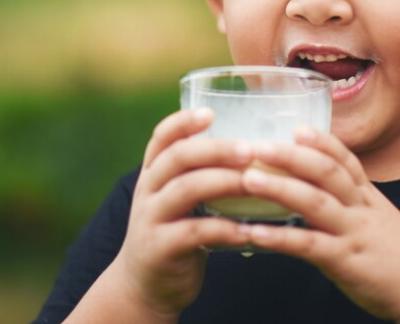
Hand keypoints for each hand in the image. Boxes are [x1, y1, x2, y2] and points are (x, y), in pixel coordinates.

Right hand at [109, 108, 253, 322]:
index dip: (184, 121)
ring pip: (185, 190)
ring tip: (254, 182)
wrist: (144, 287)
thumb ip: (200, 174)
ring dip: (224, 182)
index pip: (162, 137)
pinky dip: (224, 229)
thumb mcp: (178, 198)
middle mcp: (148, 190)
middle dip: (216, 149)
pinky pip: (194, 233)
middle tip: (250, 149)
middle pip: (177, 157)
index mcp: (154, 172)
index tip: (211, 112)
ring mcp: (150, 219)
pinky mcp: (160, 249)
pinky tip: (248, 229)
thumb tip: (255, 148)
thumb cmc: (175, 232)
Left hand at [236, 127, 399, 321]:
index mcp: (368, 196)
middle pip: (327, 172)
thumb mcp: (379, 218)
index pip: (345, 159)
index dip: (321, 141)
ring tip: (247, 178)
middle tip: (258, 146)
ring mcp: (354, 232)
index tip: (296, 127)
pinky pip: (310, 246)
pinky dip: (281, 237)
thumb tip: (316, 191)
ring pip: (316, 202)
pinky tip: (254, 233)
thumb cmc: (399, 256)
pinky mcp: (346, 262)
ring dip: (280, 187)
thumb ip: (351, 202)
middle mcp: (361, 207)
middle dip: (292, 155)